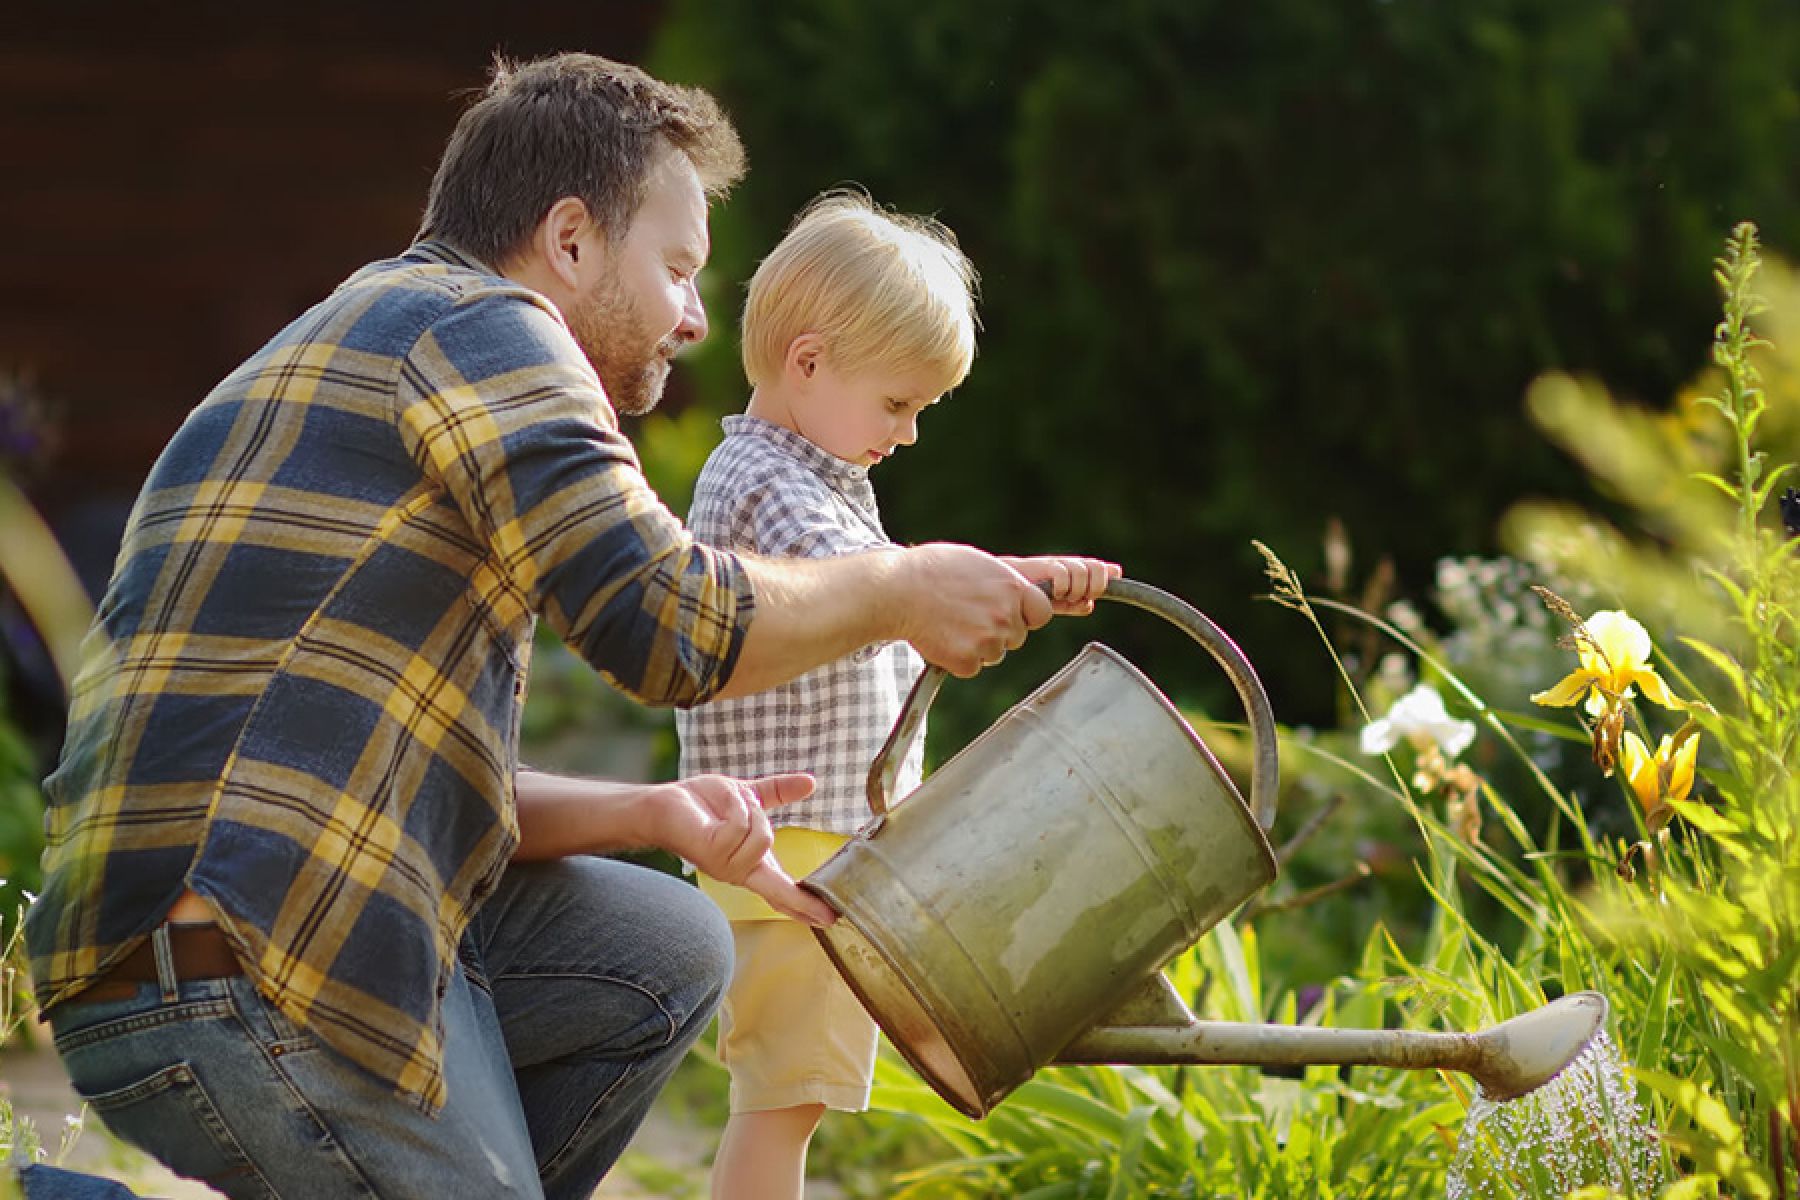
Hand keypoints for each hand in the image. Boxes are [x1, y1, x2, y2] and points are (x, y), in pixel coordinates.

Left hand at [652, 773, 837, 926]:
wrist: (664, 803)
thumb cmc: (702, 804)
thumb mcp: (749, 795)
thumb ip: (779, 792)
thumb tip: (810, 782)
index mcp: (751, 863)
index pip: (782, 891)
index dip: (806, 905)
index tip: (831, 919)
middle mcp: (741, 871)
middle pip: (780, 889)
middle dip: (801, 899)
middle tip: (828, 915)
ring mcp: (727, 867)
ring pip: (764, 837)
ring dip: (750, 809)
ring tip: (733, 805)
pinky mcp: (713, 854)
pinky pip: (741, 826)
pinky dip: (736, 807)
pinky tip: (723, 807)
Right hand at [897, 543, 1053, 676]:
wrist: (897, 591)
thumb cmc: (931, 570)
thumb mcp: (977, 563)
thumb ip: (1003, 582)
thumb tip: (1016, 593)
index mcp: (1012, 588)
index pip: (1041, 612)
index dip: (1027, 615)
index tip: (1013, 615)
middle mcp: (1005, 616)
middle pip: (1016, 637)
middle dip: (998, 631)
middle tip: (968, 617)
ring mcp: (988, 640)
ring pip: (994, 654)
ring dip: (977, 646)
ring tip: (951, 624)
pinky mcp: (967, 661)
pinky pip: (971, 667)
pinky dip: (957, 659)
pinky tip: (942, 637)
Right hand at [999, 555, 1121, 615]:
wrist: (1004, 586)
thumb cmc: (1030, 595)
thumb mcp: (1056, 603)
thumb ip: (1073, 604)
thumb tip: (1090, 605)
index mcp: (1076, 573)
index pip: (1099, 568)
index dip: (1105, 578)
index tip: (1097, 591)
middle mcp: (1069, 565)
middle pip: (1095, 566)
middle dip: (1095, 585)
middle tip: (1081, 597)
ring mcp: (1058, 564)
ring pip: (1081, 570)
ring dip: (1077, 588)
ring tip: (1065, 597)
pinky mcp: (1045, 565)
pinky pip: (1062, 571)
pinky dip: (1063, 585)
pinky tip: (1056, 593)